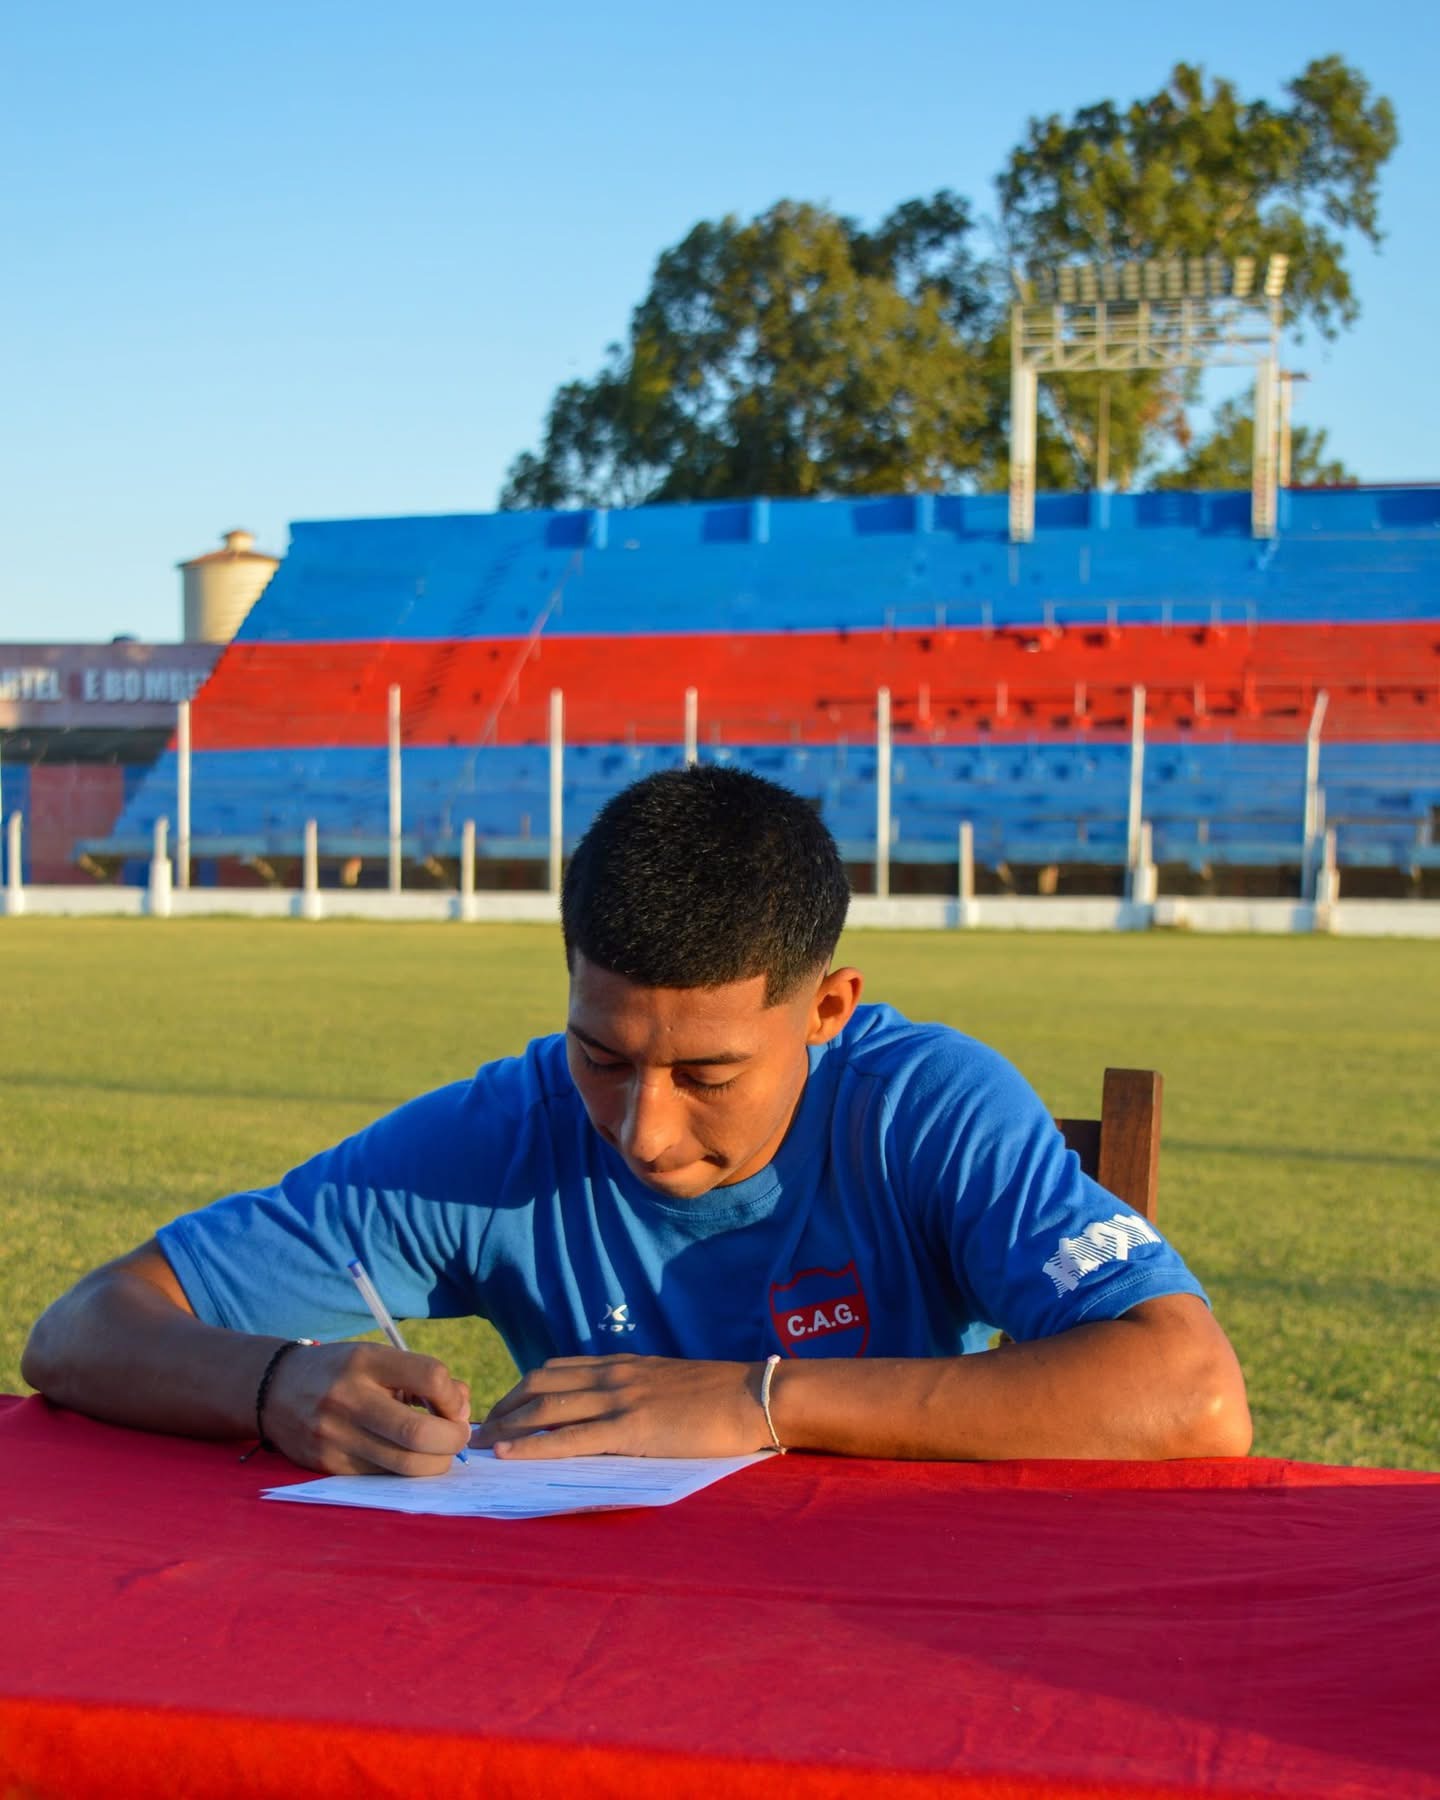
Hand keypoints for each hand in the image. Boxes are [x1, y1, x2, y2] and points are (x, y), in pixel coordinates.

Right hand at [265, 1341, 470, 1475]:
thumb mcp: (379, 1359)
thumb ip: (424, 1378)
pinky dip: (407, 1471)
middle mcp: (348, 1398)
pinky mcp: (328, 1466)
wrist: (275, 1390)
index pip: (430, 1377)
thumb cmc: (343, 1373)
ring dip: (436, 1462)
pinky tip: (409, 1457)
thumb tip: (463, 1409)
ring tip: (439, 1450)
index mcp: (366, 1361)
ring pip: (405, 1465)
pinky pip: (383, 1477)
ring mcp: (335, 1436)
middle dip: (453, 1439)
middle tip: (458, 1436)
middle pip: (419, 1432)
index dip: (454, 1397)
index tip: (455, 1405)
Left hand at [474, 1354, 770, 1458]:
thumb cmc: (719, 1397)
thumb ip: (636, 1392)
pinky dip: (533, 1446)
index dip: (520, 1389)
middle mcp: (612, 1376)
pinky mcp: (631, 1429)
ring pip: (546, 1408)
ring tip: (479, 1446)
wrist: (753, 1395)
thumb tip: (611, 1414)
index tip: (499, 1409)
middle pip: (540, 1385)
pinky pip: (570, 1438)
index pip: (555, 1369)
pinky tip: (508, 1455)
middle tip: (477, 1431)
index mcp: (621, 1365)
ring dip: (506, 1427)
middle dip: (503, 1408)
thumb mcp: (667, 1383)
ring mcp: (620, 1400)